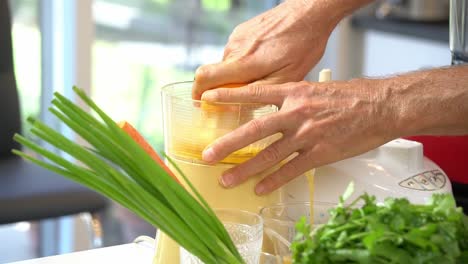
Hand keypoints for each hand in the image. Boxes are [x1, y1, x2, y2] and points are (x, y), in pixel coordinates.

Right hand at [192, 0, 341, 98]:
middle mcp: (236, 48)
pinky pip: (235, 53)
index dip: (198, 93)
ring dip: (236, 75)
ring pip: (226, 64)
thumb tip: (231, 104)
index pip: (204, 78)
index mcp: (244, 62)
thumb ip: (255, 93)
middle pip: (215, 74)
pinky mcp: (242, 31)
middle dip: (223, 88)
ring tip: (262, 74)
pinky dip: (243, 62)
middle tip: (241, 96)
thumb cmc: (303, 45)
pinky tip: (264, 61)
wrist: (309, 13)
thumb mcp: (286, 78)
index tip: (201, 104)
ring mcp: (237, 37)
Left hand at [200, 80, 397, 193]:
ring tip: (227, 179)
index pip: (255, 92)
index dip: (230, 95)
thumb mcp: (316, 89)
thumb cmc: (350, 96)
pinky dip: (274, 181)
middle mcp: (296, 113)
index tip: (208, 97)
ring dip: (246, 170)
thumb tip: (271, 110)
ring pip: (270, 155)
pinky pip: (291, 170)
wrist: (381, 106)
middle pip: (254, 130)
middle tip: (208, 155)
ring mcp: (307, 135)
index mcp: (294, 92)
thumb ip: (292, 99)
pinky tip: (260, 189)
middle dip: (228, 144)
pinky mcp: (321, 154)